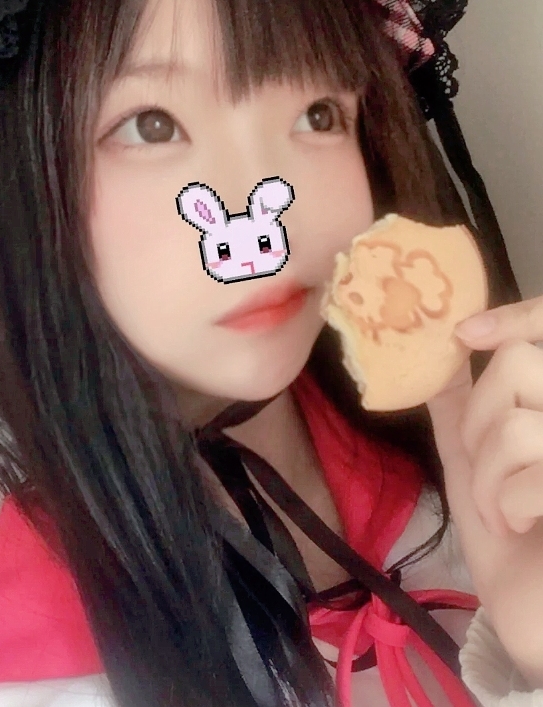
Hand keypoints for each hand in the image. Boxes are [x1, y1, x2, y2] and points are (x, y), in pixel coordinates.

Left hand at [426, 297, 542, 687]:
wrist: (532, 609)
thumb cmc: (508, 534)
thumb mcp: (473, 462)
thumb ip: (460, 407)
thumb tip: (438, 353)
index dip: (519, 316)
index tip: (465, 334)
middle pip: (520, 365)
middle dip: (479, 421)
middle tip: (484, 466)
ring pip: (516, 424)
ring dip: (488, 477)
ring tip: (502, 511)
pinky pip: (531, 476)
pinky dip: (506, 508)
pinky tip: (521, 529)